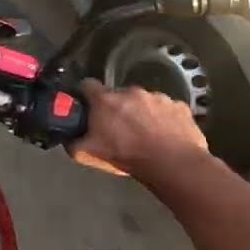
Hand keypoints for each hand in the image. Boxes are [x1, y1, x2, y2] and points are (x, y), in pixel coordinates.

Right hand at [68, 79, 208, 180]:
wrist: (172, 164)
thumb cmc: (127, 156)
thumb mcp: (88, 155)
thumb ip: (73, 143)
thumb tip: (69, 139)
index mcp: (106, 99)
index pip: (87, 85)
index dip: (85, 95)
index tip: (88, 108)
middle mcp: (132, 91)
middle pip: (119, 95)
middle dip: (117, 108)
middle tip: (119, 130)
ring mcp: (159, 97)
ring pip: (145, 102)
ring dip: (142, 114)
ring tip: (146, 136)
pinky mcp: (180, 106)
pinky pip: (168, 110)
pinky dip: (165, 120)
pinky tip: (166, 137)